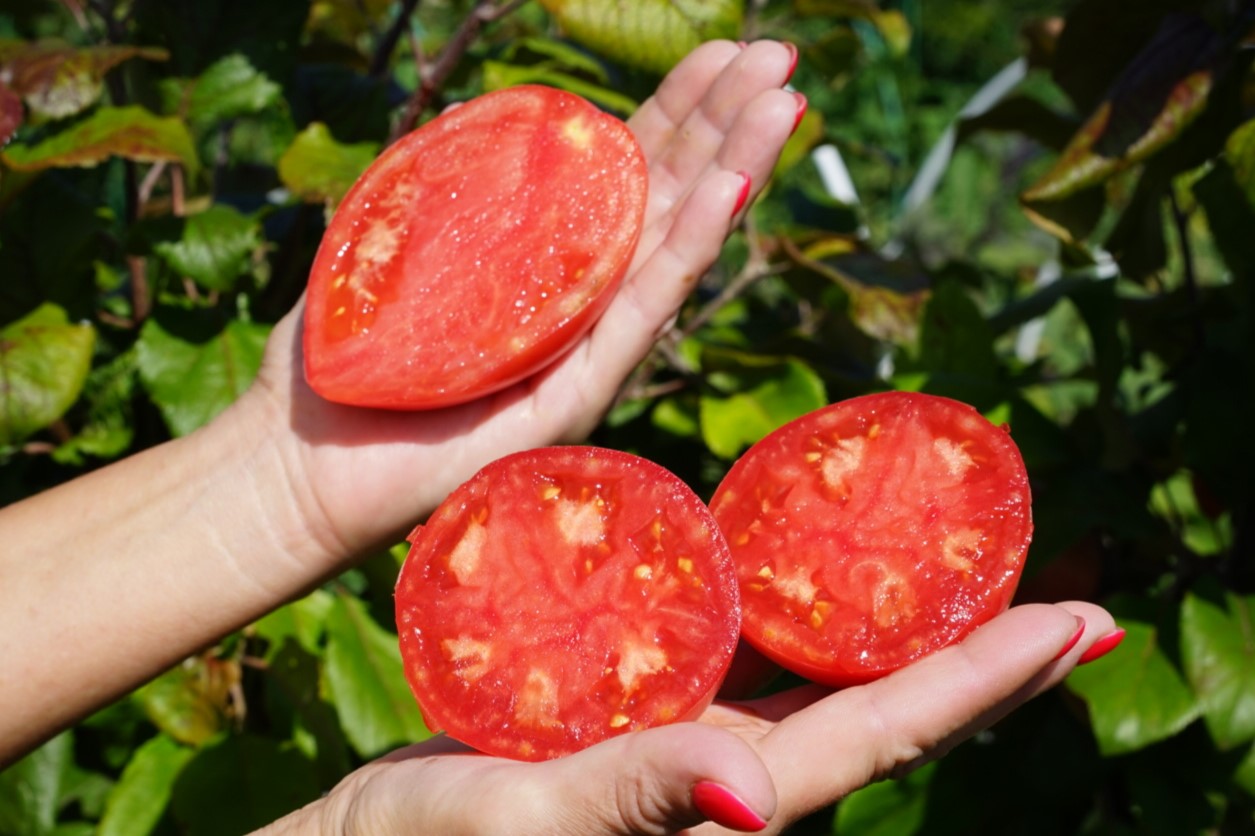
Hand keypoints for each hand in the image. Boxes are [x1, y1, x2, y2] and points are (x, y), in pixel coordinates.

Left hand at [240, 40, 801, 564]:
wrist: (304, 466)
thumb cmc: (344, 355)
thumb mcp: (393, 241)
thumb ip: (452, 183)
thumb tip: (496, 114)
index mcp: (544, 257)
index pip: (623, 170)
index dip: (674, 108)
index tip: (720, 50)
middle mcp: (579, 299)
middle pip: (666, 196)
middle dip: (725, 122)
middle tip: (779, 58)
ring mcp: (584, 348)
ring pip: (672, 246)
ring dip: (732, 172)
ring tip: (782, 106)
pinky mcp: (575, 396)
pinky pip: (640, 312)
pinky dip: (687, 249)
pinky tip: (728, 191)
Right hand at [261, 602, 1117, 834]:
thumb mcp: (520, 822)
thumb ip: (636, 801)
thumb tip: (760, 800)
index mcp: (726, 804)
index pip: (883, 735)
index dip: (987, 681)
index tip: (1078, 627)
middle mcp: (730, 776)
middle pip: (886, 708)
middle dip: (984, 659)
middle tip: (1067, 603)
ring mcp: (692, 742)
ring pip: (828, 680)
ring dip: (907, 631)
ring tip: (967, 573)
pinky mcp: (644, 713)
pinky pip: (747, 655)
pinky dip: (803, 615)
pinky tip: (814, 571)